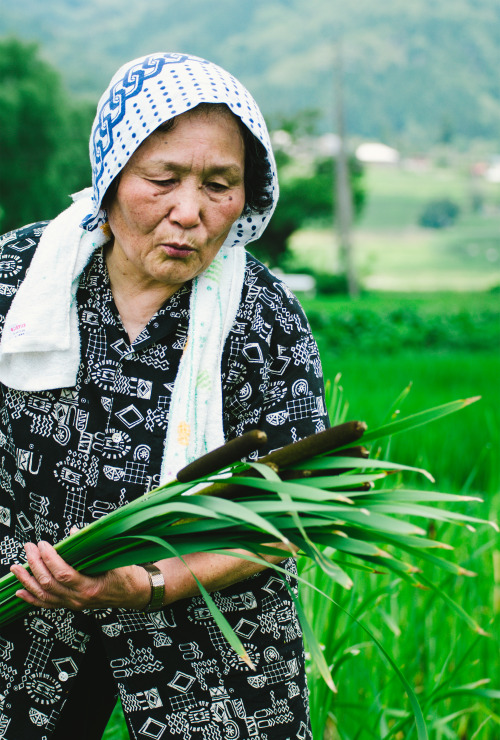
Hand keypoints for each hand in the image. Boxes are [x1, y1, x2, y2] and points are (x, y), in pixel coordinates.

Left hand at [10, 541, 150, 611]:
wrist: (134, 593)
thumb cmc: (127, 576)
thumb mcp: (114, 558)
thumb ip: (92, 546)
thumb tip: (74, 533)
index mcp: (90, 588)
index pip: (62, 574)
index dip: (49, 559)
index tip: (43, 545)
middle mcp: (79, 599)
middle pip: (49, 583)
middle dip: (35, 564)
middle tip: (29, 548)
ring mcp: (73, 604)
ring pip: (44, 595)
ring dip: (27, 581)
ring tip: (17, 568)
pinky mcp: (71, 605)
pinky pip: (47, 604)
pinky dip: (31, 598)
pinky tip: (20, 592)